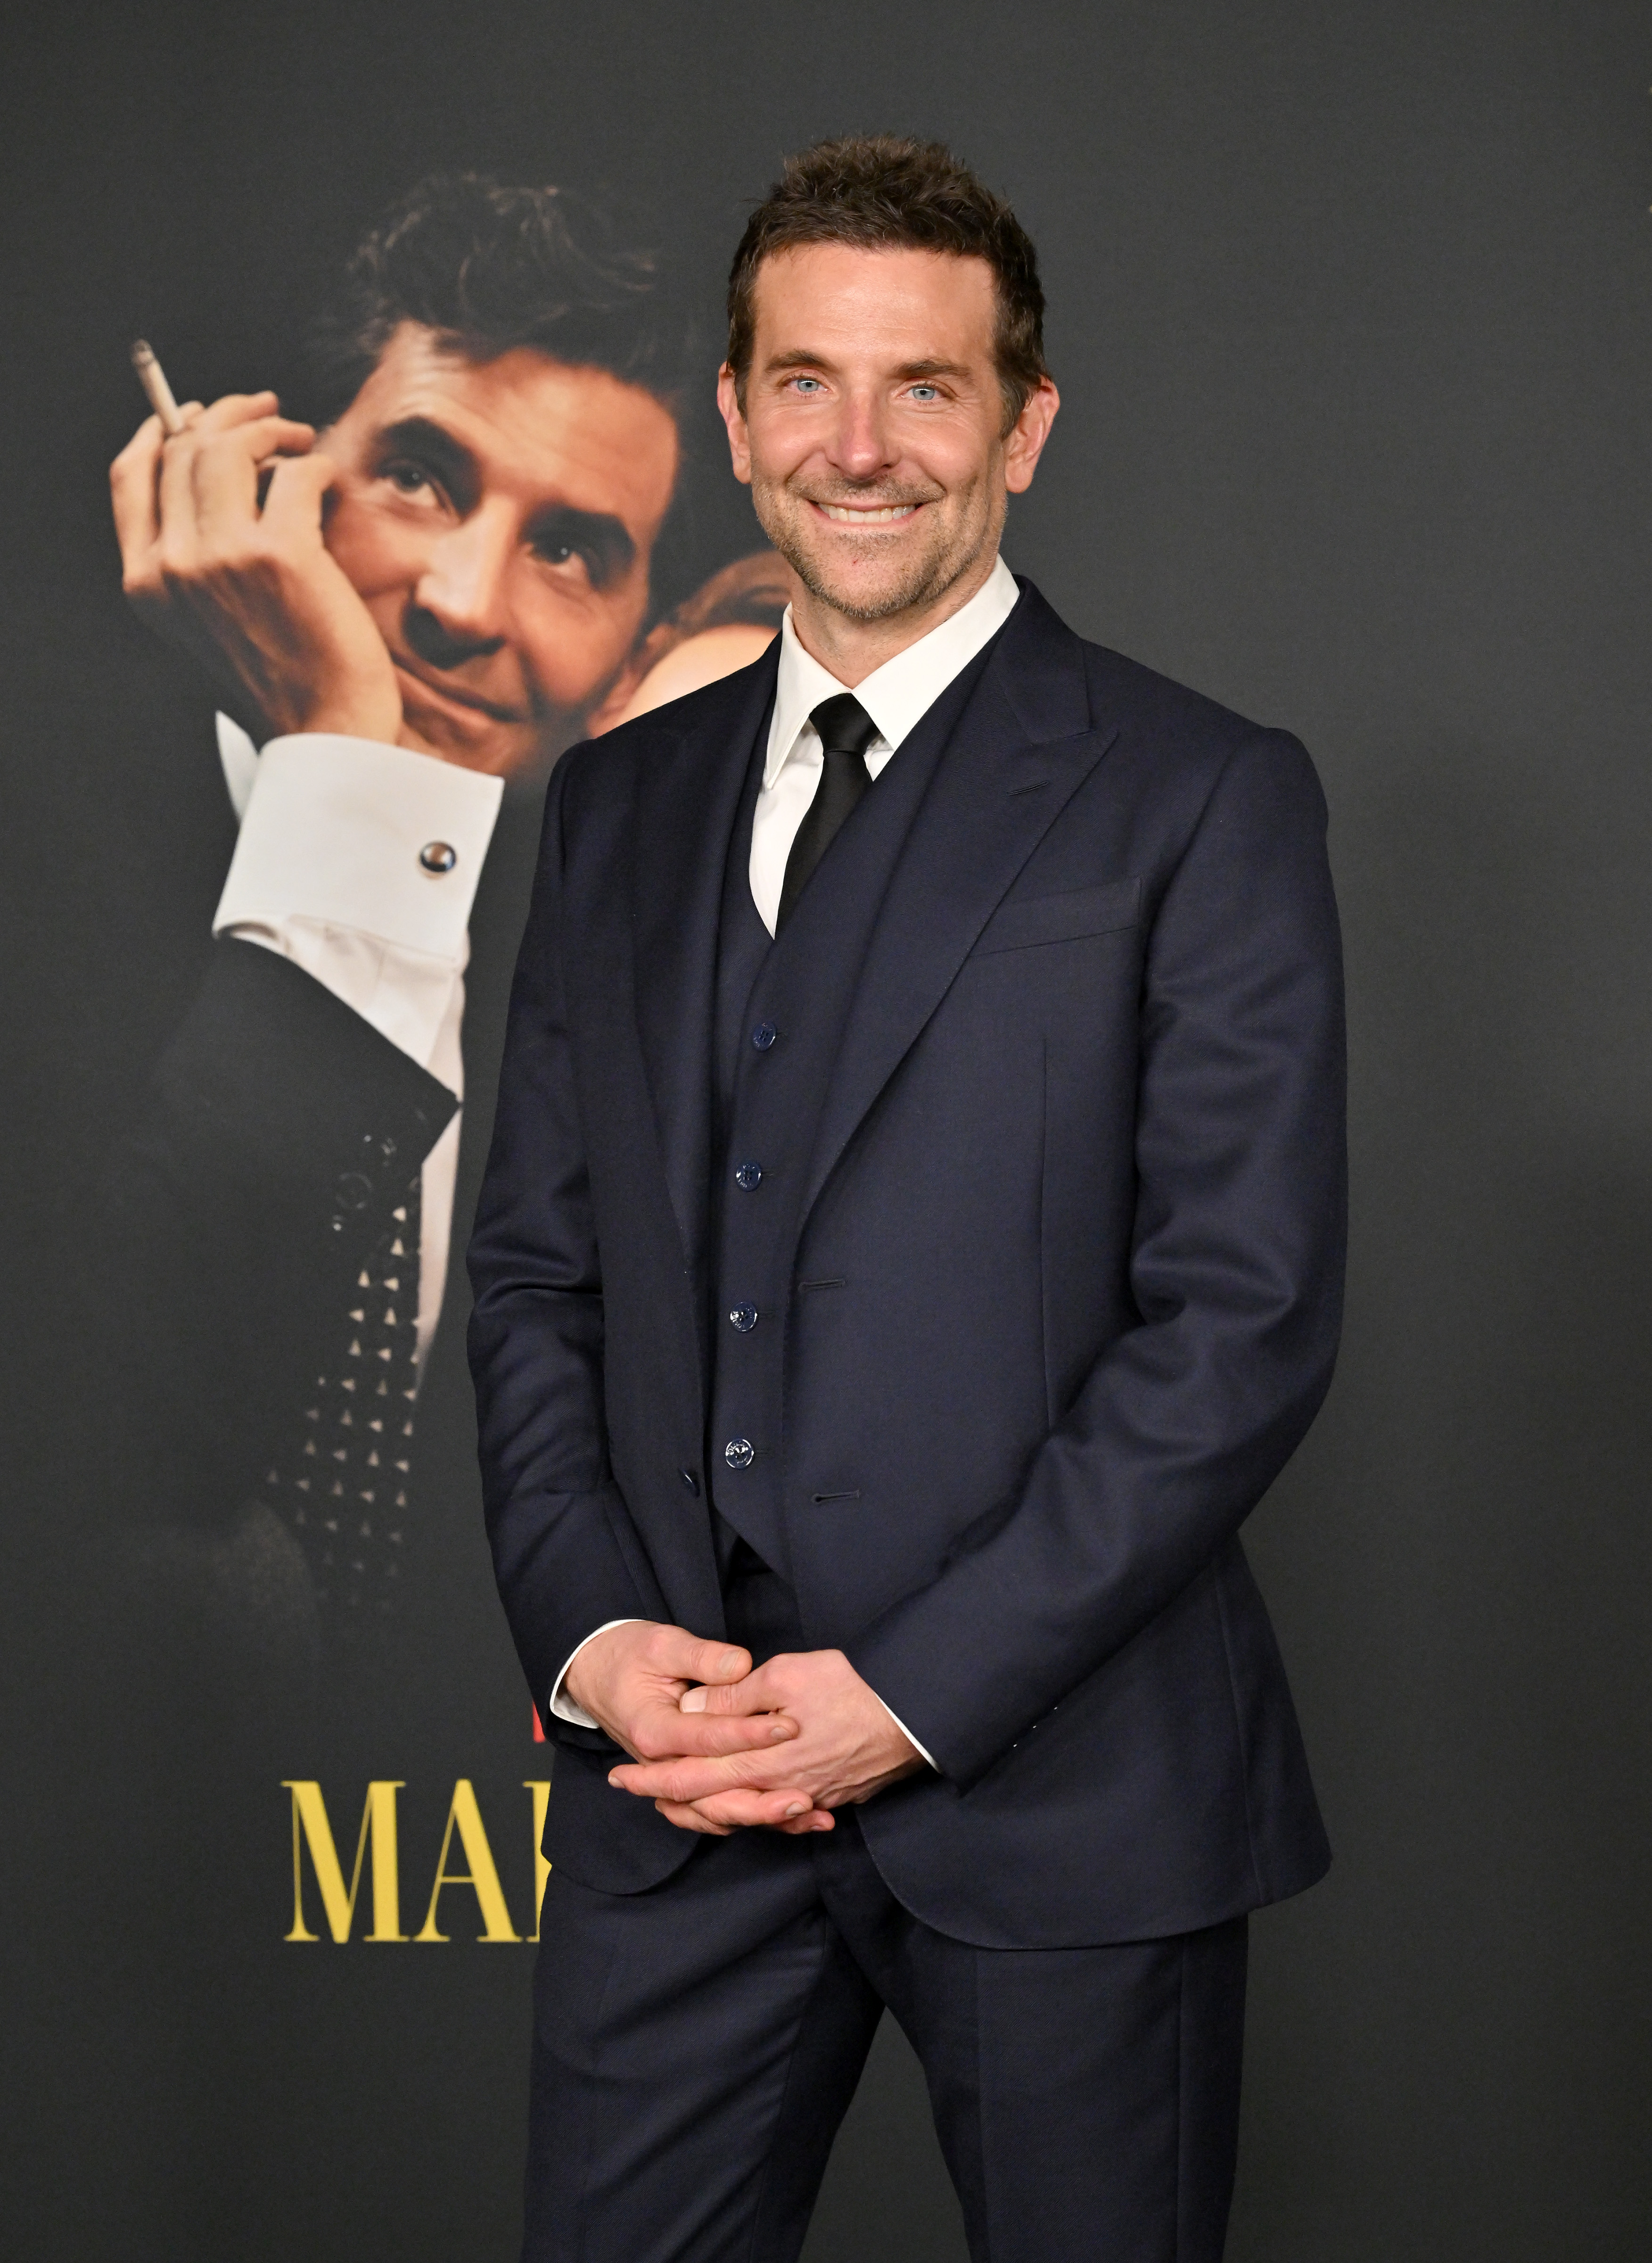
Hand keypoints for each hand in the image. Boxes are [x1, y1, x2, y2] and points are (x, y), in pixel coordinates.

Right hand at [109, 392, 401, 742]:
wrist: (325, 733)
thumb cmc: (281, 679)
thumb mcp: (209, 623)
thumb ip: (194, 560)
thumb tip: (215, 475)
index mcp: (147, 585)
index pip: (131, 479)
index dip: (162, 432)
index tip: (196, 413)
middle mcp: (173, 568)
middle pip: (182, 451)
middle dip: (228, 416)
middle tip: (271, 413)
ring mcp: (221, 558)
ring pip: (227, 448)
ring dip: (269, 430)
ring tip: (302, 441)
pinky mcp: (280, 554)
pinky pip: (295, 475)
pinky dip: (317, 467)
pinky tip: (332, 482)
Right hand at [563, 1623, 803, 1825]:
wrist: (596, 1672)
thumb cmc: (629, 1654)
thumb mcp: (662, 1644)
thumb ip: (702, 1657)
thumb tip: (740, 1666)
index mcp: (655, 1731)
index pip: (710, 1739)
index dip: (751, 1733)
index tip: (790, 1726)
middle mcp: (662, 1764)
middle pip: (715, 1793)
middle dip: (764, 1798)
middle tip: (807, 1795)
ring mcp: (672, 1778)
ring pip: (719, 1812)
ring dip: (764, 1817)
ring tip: (809, 1814)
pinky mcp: (685, 1781)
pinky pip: (719, 1811)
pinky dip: (753, 1817)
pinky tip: (793, 1818)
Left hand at [607, 1648, 924, 1837]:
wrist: (918, 1715)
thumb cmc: (852, 1687)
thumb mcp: (784, 1676)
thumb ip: (734, 1698)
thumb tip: (693, 1711)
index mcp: (758, 1761)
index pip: (690, 1777)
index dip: (651, 1778)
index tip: (618, 1777)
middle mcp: (777, 1789)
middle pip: (711, 1802)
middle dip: (667, 1796)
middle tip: (633, 1790)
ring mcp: (807, 1796)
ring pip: (744, 1811)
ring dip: (708, 1806)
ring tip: (678, 1798)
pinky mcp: (832, 1795)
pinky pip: (781, 1811)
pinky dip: (755, 1810)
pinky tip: (748, 1803)